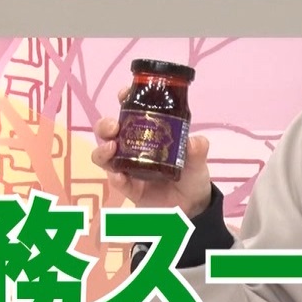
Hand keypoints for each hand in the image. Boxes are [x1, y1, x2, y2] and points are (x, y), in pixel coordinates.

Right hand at [91, 86, 214, 216]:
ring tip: (112, 148)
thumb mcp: (198, 161)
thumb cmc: (192, 176)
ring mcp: (128, 168)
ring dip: (103, 150)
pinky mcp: (129, 189)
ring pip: (105, 156)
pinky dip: (115, 177)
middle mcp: (134, 148)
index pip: (133, 112)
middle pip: (110, 132)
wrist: (193, 208)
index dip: (126, 100)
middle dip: (105, 125)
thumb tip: (194, 141)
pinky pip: (117, 182)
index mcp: (150, 133)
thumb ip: (197, 151)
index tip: (123, 93)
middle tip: (113, 126)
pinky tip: (119, 175)